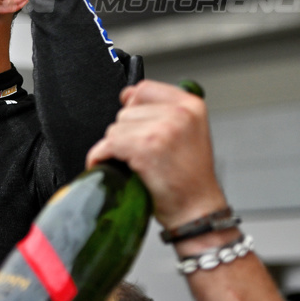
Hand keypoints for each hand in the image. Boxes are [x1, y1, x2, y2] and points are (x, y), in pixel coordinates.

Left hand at [86, 81, 226, 229]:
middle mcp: (179, 113)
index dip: (133, 106)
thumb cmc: (190, 178)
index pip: (144, 89)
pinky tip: (113, 167)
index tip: (135, 124)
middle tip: (144, 154)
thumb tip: (128, 95)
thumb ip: (162, 111)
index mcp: (191, 106)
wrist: (198, 211)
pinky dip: (101, 157)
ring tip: (137, 164)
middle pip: (126, 111)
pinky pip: (107, 145)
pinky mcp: (145, 147)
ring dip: (117, 148)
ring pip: (114, 128)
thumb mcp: (188, 133)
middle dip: (127, 133)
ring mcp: (162, 129)